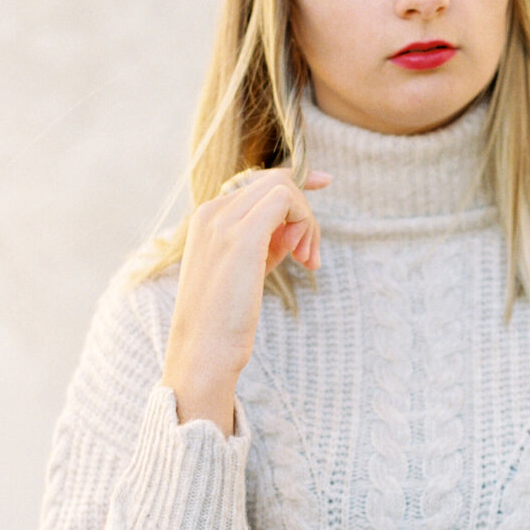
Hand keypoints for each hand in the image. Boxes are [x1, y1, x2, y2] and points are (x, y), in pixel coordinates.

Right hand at [162, 166, 330, 434]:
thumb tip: (296, 229)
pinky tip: (303, 257)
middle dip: (304, 213)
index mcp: (207, 217)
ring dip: (307, 221)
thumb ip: (266, 242)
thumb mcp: (245, 269)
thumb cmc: (224, 318)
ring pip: (284, 188)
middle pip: (276, 182)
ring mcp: (224, 220)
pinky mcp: (243, 235)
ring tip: (307, 260)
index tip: (325, 181)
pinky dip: (304, 222)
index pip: (258, 180)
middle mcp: (212, 211)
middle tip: (309, 256)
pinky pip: (285, 200)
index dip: (297, 179)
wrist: (204, 350)